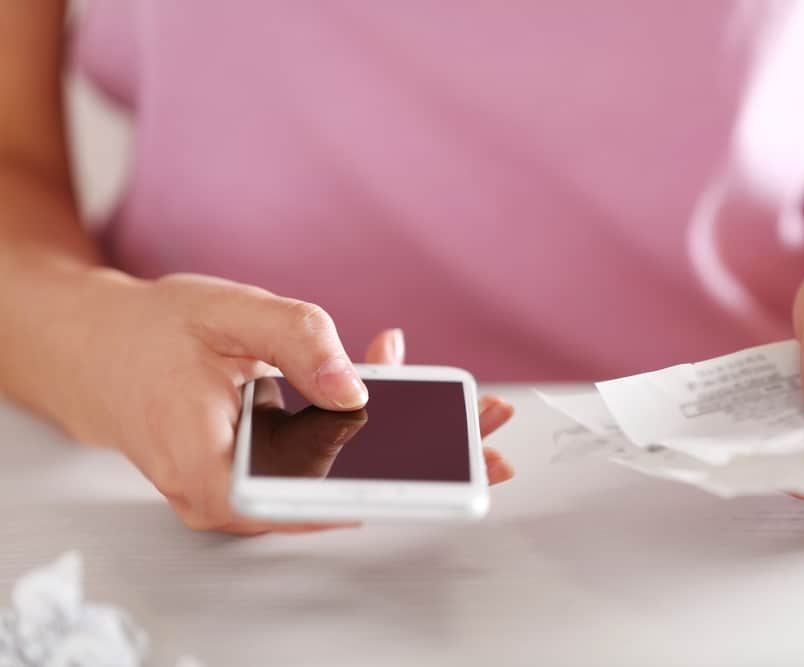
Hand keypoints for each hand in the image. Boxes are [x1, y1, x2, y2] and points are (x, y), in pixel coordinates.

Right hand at [62, 273, 513, 534]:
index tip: (448, 466)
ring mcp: (245, 490)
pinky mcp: (257, 472)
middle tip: (483, 428)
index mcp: (213, 475)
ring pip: (335, 471)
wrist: (96, 349)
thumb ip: (296, 342)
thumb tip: (357, 387)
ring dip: (398, 434)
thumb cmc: (147, 335)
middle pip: (341, 489)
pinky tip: (388, 376)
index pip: (317, 499)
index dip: (388, 484)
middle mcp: (231, 499)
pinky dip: (356, 417)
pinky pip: (318, 454)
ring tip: (462, 408)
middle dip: (418, 455)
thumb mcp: (225, 315)